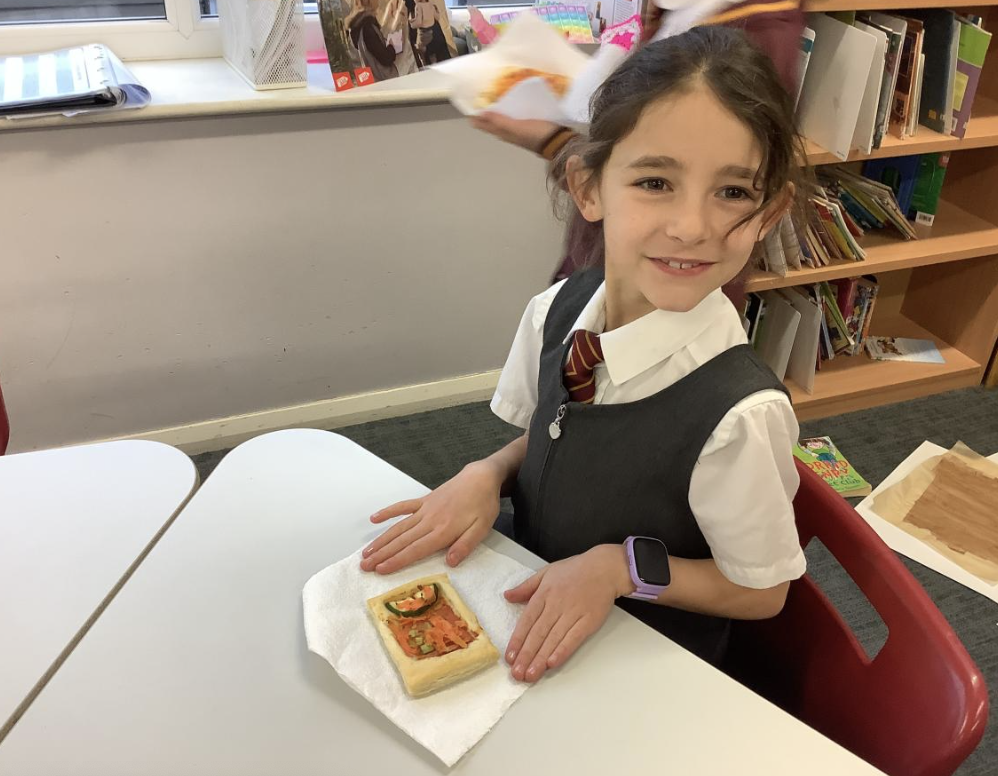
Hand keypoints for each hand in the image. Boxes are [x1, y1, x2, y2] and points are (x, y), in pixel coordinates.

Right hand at [360, 461, 501, 573]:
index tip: (380, 570)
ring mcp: (424, 509)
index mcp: (443, 531)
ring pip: (398, 527)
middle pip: (401, 541)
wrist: (481, 477)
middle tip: (363, 566)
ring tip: (366, 552)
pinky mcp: (424, 500)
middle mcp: (429, 520)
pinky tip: (374, 518)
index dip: (396, 561)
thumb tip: (450, 563)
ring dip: (381, 540)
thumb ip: (465, 546)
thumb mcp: (482, 528)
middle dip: (381, 555)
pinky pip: (403, 506)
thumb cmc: (484, 505)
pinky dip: (388, 512)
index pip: (415, 549)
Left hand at [469, 112, 561, 154]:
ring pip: (504, 127)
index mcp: (507, 134)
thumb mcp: (517, 127)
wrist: (559, 143)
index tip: (470, 115)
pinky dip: (509, 118)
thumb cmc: (537, 134)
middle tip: (477, 115)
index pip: (490, 126)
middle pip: (495, 128)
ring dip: (497, 120)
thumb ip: (501, 121)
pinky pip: (515, 123)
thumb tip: (483, 114)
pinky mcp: (531, 129)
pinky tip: (512, 115)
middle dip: (486, 121)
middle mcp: (512, 135)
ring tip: (491, 114)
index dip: (480, 121)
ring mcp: (521, 133)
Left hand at [503, 545, 634, 682]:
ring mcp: (573, 614)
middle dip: (526, 656)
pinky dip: (562, 651)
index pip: (526, 621)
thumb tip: (507, 596)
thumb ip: (526, 587)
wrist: (604, 568)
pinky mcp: (588, 622)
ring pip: (553, 640)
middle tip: (517, 674)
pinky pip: (573, 639)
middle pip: (538, 634)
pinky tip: (552, 663)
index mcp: (544, 594)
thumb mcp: (546, 572)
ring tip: (531, 675)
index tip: (510, 657)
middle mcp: (556, 606)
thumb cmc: (575, 570)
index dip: (517, 640)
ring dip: (540, 659)